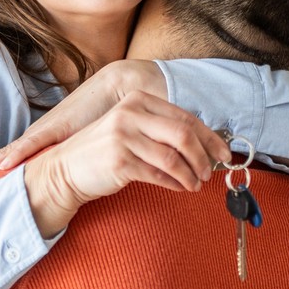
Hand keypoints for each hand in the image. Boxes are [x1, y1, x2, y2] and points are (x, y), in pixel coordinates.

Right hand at [18, 85, 233, 236]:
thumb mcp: (130, 129)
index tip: (223, 153)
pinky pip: (159, 174)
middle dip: (202, 157)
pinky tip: (180, 188)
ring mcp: (123, 136)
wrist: (64, 171)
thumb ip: (160, 131)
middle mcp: (129, 113)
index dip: (209, 138)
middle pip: (183, 134)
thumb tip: (203, 146)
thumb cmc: (103, 153)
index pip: (184, 117)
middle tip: (208, 173)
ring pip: (173, 157)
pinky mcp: (120, 161)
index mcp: (137, 101)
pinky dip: (175, 184)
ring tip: (195, 185)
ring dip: (190, 175)